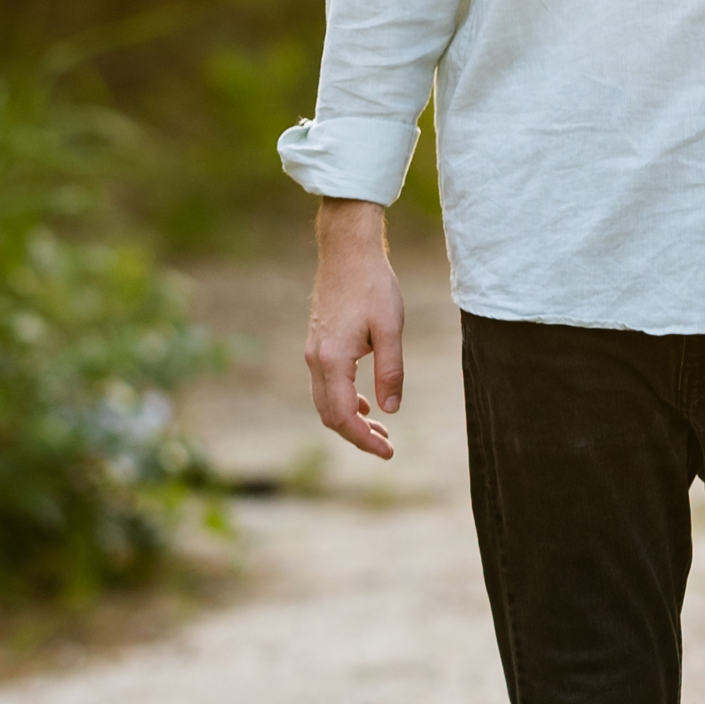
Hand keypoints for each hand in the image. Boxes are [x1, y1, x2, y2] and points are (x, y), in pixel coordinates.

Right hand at [306, 201, 404, 459]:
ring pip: (326, 401)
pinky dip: (344, 400)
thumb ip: (390, 372)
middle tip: (388, 445)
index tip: (388, 452)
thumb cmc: (373, 286)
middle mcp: (316, 360)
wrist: (348, 252)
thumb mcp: (390, 330)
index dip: (365, 439)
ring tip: (381, 428)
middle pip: (330, 415)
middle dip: (357, 435)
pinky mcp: (318, 344)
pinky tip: (367, 402)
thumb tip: (391, 410)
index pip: (344, 416)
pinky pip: (326, 385)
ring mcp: (313, 352)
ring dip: (351, 419)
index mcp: (332, 361)